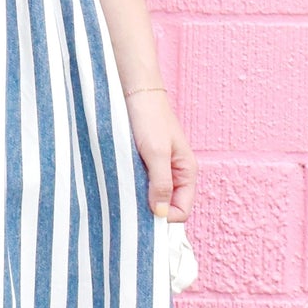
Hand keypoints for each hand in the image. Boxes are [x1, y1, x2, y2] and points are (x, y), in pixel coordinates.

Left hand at [122, 86, 196, 224]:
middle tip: (130, 205)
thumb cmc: (149, 118)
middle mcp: (175, 174)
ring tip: (124, 193)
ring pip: (153, 196)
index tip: (143, 213)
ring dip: (140, 198)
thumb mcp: (156, 152)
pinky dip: (133, 187)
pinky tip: (121, 183)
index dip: (164, 216)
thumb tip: (161, 215)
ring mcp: (160, 168)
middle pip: (167, 206)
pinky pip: (142, 184)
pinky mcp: (145, 162)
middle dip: (151, 210)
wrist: (135, 91)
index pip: (181, 211)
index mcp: (186, 172)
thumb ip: (161, 183)